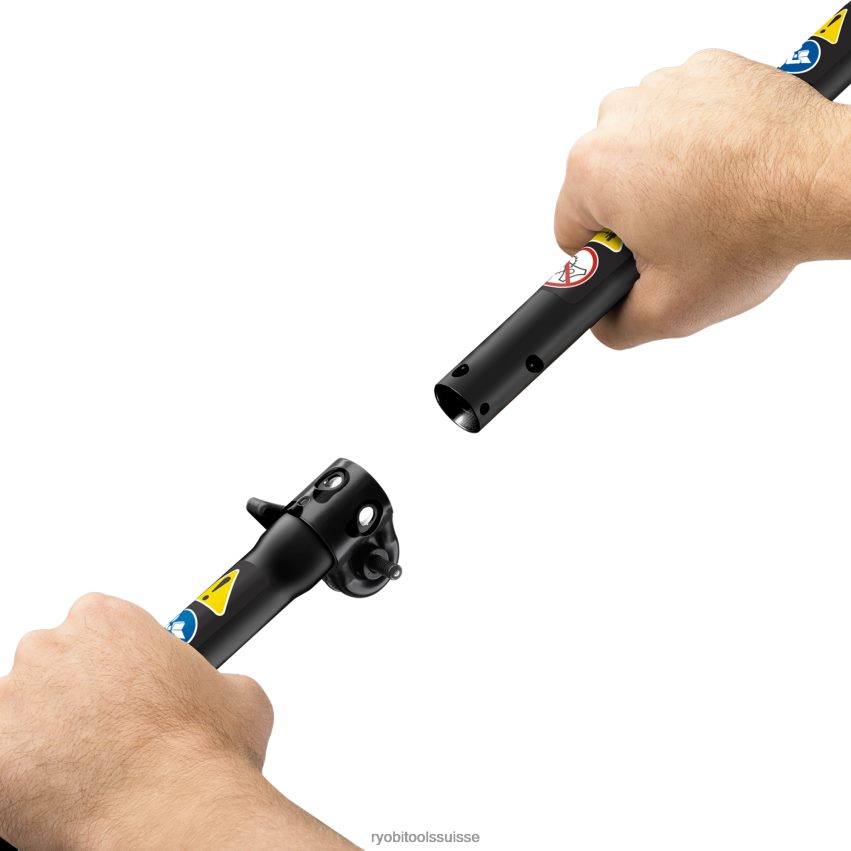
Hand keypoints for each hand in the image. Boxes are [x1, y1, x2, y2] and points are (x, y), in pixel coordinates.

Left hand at [0, 593, 357, 849]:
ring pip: (18, 715)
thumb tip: (222, 691)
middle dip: (72, 697)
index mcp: (106, 619)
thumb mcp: (239, 692)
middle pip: (48, 666)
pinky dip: (22, 782)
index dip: (110, 663)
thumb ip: (218, 678)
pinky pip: (3, 766)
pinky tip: (58, 796)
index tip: (122, 690)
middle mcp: (50, 649)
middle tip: (106, 735)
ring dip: (43, 738)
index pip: (93, 627)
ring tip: (84, 772)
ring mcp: (11, 703)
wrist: (175, 810)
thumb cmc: (201, 748)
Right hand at [555, 49, 850, 347]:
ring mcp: (663, 86)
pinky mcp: (705, 70)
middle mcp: (618, 117)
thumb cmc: (752, 231)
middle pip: (603, 183)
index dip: (605, 253)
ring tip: (710, 198)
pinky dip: (697, 137)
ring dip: (664, 172)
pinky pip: (681, 114)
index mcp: (592, 170)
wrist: (823, 181)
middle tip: (684, 231)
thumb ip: (615, 326)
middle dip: (635, 210)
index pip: (570, 227)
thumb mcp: (670, 310)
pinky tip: (726, 165)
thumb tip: (601, 319)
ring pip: (640, 146)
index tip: (641, 256)